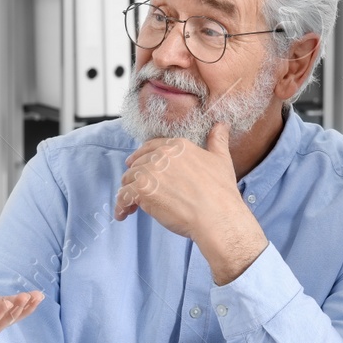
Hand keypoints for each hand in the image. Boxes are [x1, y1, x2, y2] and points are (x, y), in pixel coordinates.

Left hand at [114, 122, 267, 283]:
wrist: (217, 217)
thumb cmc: (221, 193)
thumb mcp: (222, 160)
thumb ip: (217, 141)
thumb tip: (222, 125)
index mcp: (178, 146)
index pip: (151, 147)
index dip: (142, 157)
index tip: (136, 166)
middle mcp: (162, 155)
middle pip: (138, 165)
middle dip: (135, 178)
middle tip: (137, 193)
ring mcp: (150, 172)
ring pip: (128, 180)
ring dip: (127, 193)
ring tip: (130, 207)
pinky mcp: (142, 191)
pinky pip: (123, 197)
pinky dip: (120, 206)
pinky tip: (123, 215)